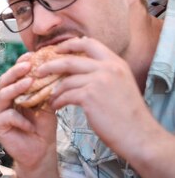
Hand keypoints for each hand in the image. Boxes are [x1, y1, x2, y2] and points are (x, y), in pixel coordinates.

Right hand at [0, 56, 57, 169]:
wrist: (41, 151)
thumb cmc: (43, 127)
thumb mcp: (47, 104)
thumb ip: (44, 89)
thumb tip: (52, 68)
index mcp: (14, 93)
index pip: (14, 75)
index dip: (21, 63)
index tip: (33, 54)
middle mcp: (3, 101)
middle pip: (4, 81)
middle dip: (15, 71)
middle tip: (28, 65)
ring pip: (3, 95)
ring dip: (16, 88)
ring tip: (30, 82)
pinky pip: (7, 116)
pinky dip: (21, 119)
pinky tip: (32, 125)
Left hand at [40, 37, 152, 154]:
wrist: (138, 134)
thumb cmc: (127, 114)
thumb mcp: (120, 84)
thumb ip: (104, 74)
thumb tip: (81, 70)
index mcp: (116, 63)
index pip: (89, 43)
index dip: (70, 44)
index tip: (56, 50)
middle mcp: (108, 68)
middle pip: (70, 60)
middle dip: (50, 65)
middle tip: (38, 71)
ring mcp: (99, 81)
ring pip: (65, 80)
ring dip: (53, 90)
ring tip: (48, 97)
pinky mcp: (90, 96)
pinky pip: (65, 95)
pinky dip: (57, 101)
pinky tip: (54, 107)